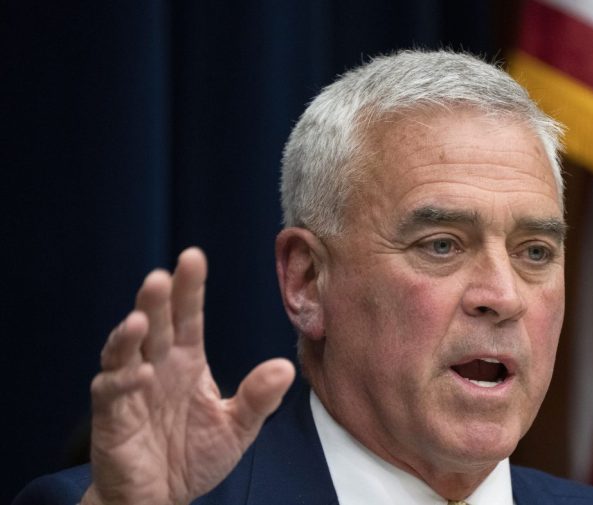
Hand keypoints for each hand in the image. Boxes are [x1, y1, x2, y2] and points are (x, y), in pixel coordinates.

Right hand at [80, 248, 295, 504]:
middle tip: (161, 276)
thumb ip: (258, 398)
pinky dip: (123, 381)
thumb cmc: (194, 456)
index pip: (188, 316)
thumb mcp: (237, 427)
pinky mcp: (112, 415)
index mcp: (186, 360)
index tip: (193, 257)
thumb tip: (285, 367)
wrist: (161, 497)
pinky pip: (111, 392)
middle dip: (157, 299)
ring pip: (124, 350)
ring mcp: (131, 388)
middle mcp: (157, 365)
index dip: (190, 288)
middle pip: (155, 324)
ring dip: (129, 333)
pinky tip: (140, 374)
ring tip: (140, 318)